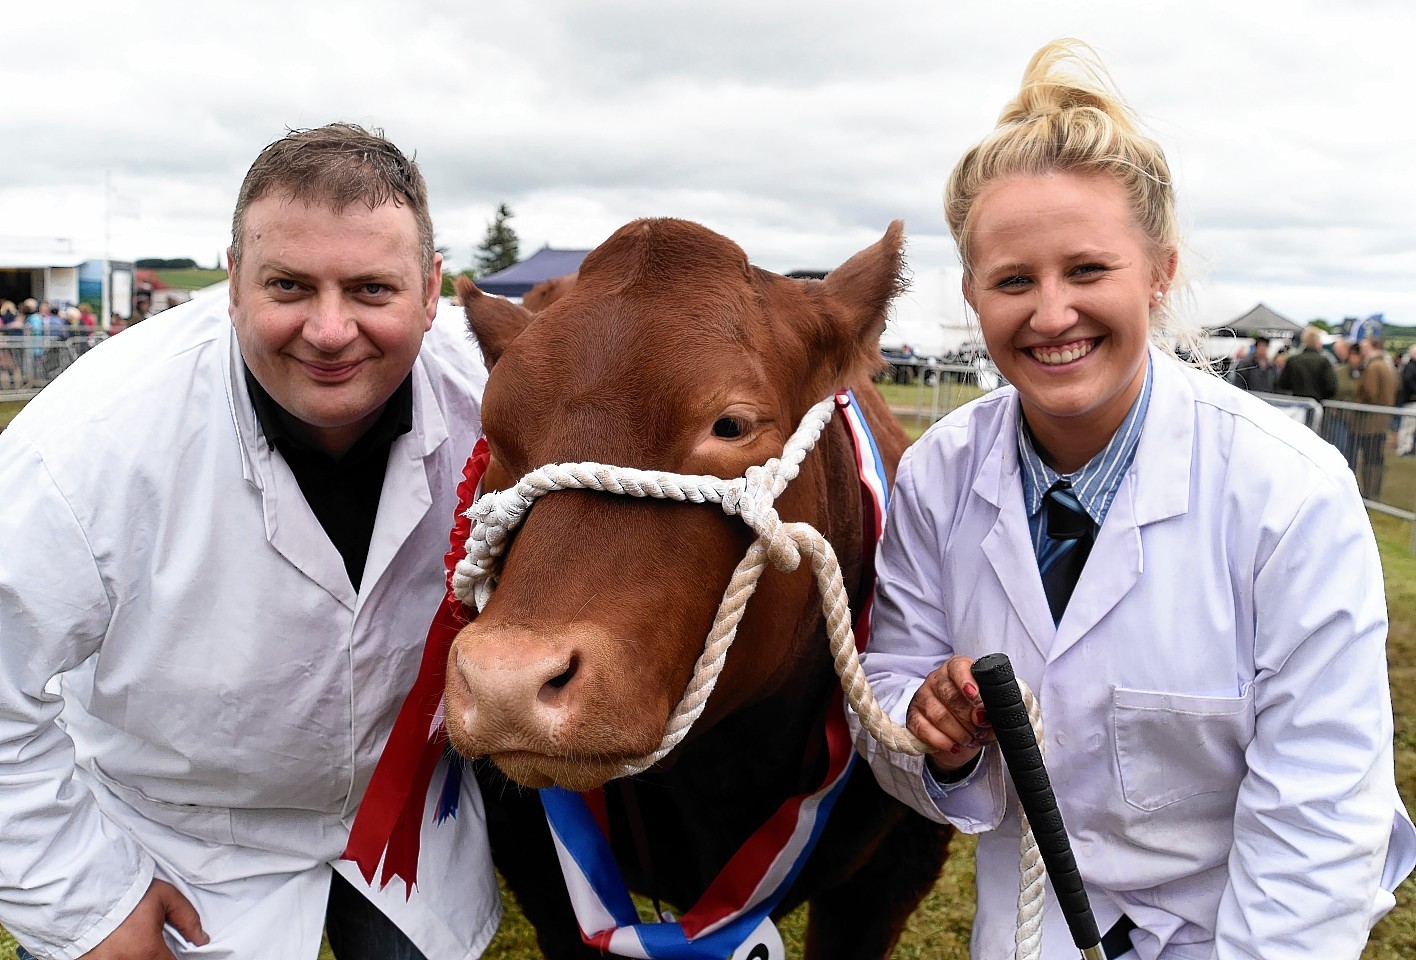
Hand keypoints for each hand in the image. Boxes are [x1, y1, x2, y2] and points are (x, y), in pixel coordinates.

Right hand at [79, 879, 207, 959]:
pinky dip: (114, 955)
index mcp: (147, 951)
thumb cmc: (124, 891)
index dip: (174, 957)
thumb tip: (200, 938)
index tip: (170, 949)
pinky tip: (115, 945)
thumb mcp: (166, 896)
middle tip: (147, 940)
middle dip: (154, 954)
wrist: (89, 887)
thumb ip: (188, 919)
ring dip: (133, 954)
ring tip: (131, 941)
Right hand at [907, 655, 994, 772]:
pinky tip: (954, 746)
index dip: (966, 681)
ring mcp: (922, 696)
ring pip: (937, 714)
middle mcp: (937, 678)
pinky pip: (923, 728)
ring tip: (970, 740)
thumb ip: (994, 709)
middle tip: (979, 729)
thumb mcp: (992, 708)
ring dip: (957, 732)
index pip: (958, 668)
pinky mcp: (913, 716)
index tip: (975, 695)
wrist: (963, 734)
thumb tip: (983, 716)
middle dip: (967, 717)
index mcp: (958, 668)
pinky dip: (941, 741)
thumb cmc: (977, 713)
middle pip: (949, 695)